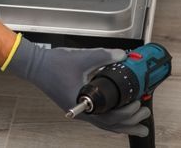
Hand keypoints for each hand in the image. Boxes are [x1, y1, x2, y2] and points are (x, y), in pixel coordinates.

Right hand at [6, 37, 151, 136]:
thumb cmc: (52, 65)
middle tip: (145, 115)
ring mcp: (79, 110)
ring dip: (123, 125)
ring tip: (139, 126)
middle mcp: (82, 112)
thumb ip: (103, 56)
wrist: (35, 65)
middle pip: (110, 125)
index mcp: (83, 103)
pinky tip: (118, 117)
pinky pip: (99, 118)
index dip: (127, 113)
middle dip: (131, 123)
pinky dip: (112, 120)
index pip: (109, 117)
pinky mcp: (78, 105)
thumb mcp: (81, 58)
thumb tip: (122, 55)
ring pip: (105, 124)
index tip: (138, 103)